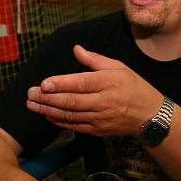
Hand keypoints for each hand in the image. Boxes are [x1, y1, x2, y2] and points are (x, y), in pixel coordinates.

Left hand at [26, 45, 161, 136]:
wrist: (150, 115)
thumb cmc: (133, 87)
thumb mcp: (118, 67)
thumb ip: (94, 59)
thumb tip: (76, 48)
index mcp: (108, 82)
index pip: (81, 83)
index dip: (61, 84)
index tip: (44, 83)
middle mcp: (104, 101)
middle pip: (71, 101)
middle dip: (48, 98)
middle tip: (30, 93)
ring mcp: (101, 118)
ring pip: (70, 115)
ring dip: (48, 110)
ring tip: (31, 104)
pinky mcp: (99, 131)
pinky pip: (75, 126)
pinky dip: (59, 121)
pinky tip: (47, 114)